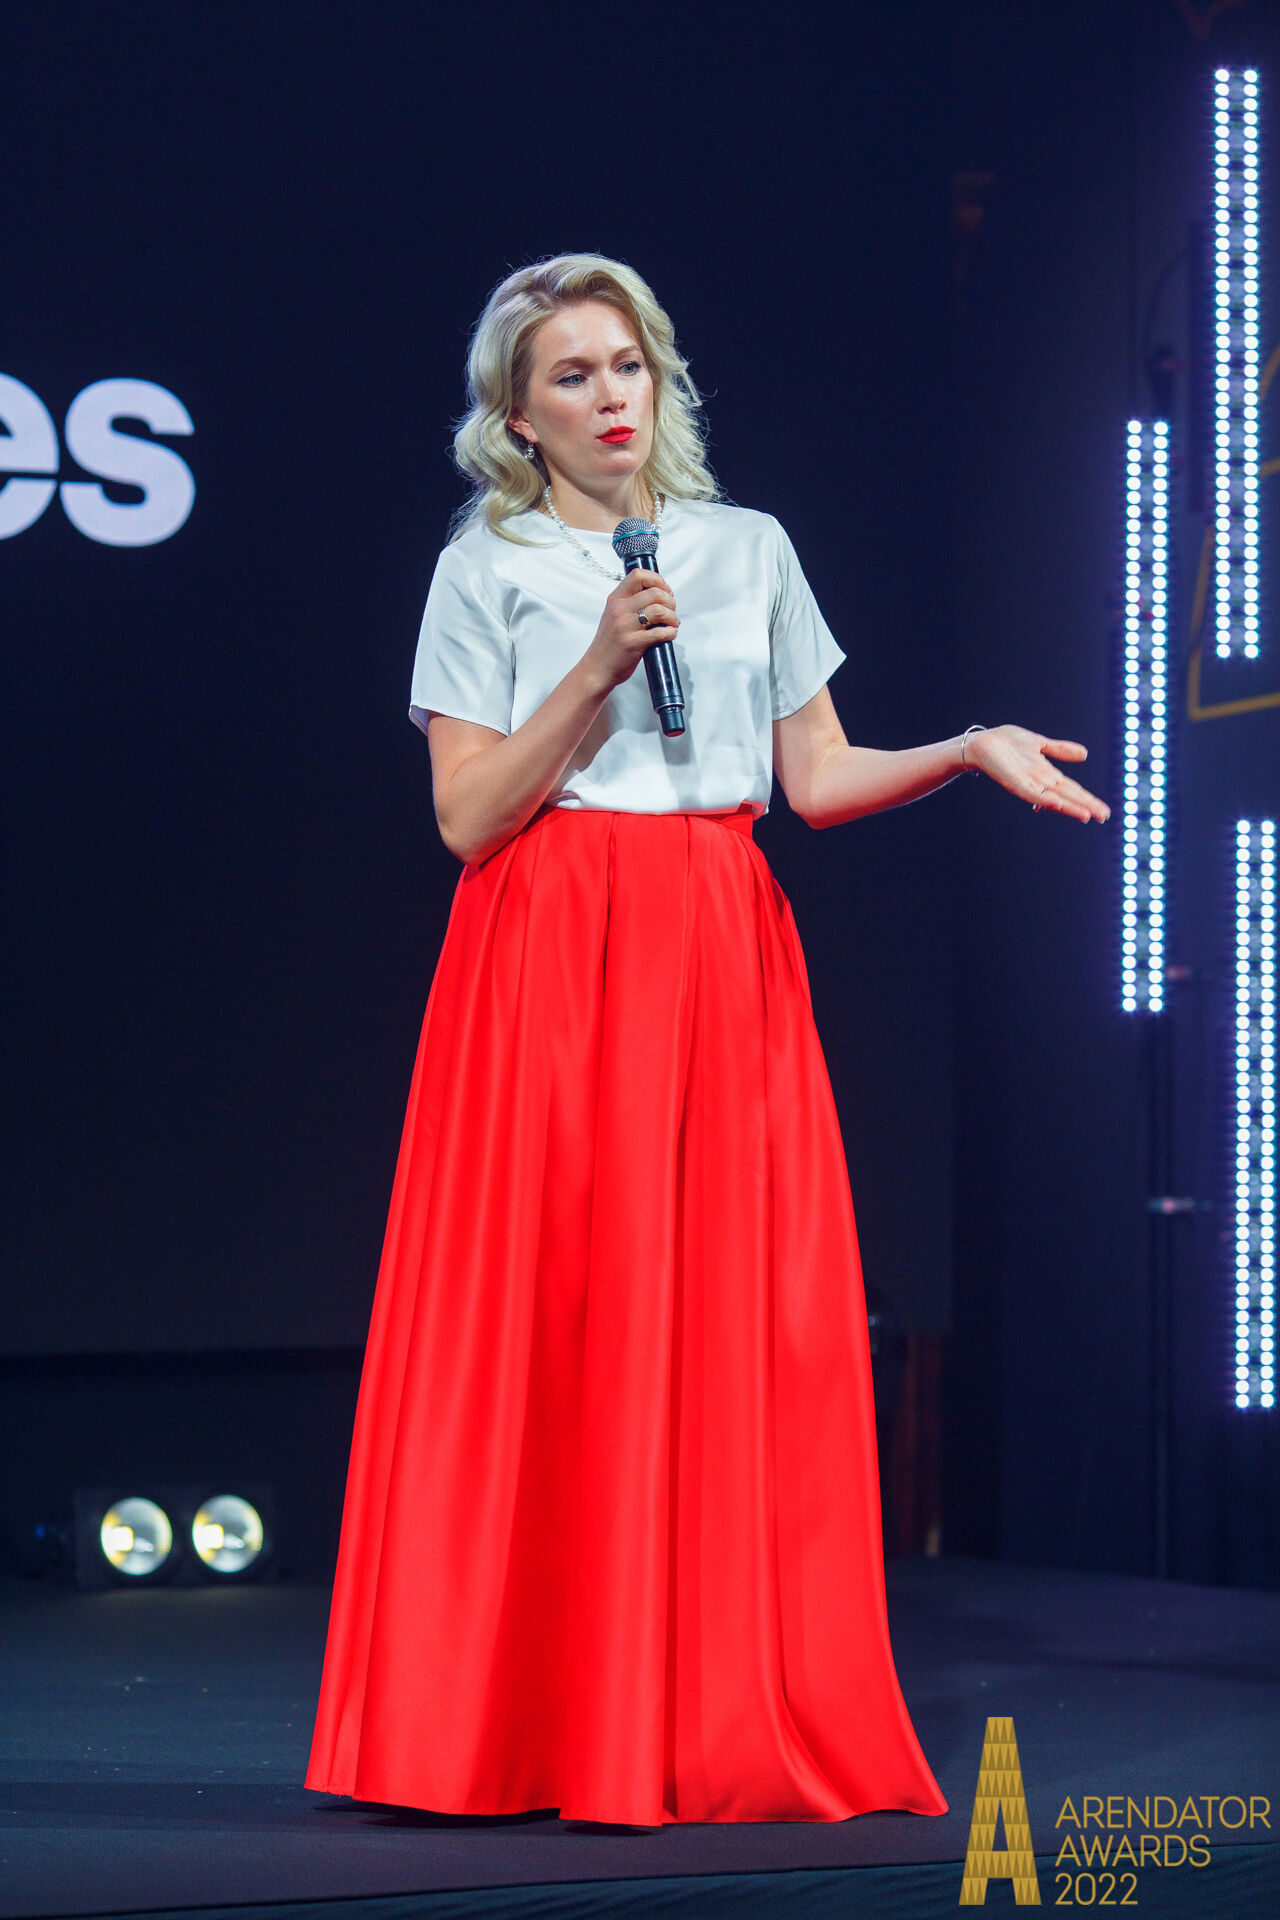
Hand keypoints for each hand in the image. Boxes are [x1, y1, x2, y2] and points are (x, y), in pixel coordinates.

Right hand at [585, 568, 678, 692]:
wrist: (597, 668)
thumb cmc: (608, 644)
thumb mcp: (614, 616)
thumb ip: (632, 603)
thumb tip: (659, 594)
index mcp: (615, 599)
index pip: (638, 575)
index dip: (657, 580)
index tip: (665, 590)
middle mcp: (619, 610)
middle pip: (654, 592)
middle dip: (670, 601)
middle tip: (671, 611)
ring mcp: (625, 626)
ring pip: (659, 610)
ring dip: (672, 617)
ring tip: (672, 624)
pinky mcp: (633, 643)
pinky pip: (660, 632)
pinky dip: (671, 632)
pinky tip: (669, 634)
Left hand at [965, 725, 1110, 822]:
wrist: (983, 742)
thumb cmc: (1008, 743)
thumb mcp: (1039, 743)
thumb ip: (1060, 750)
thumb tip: (1085, 755)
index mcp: (1047, 775)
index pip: (1073, 790)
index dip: (1088, 800)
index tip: (1105, 811)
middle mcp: (1040, 783)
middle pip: (1067, 797)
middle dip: (1086, 806)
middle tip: (1105, 817)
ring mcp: (1028, 785)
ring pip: (1053, 799)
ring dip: (1069, 807)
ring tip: (1087, 816)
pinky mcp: (1015, 783)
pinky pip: (1031, 794)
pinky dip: (1044, 799)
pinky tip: (1056, 804)